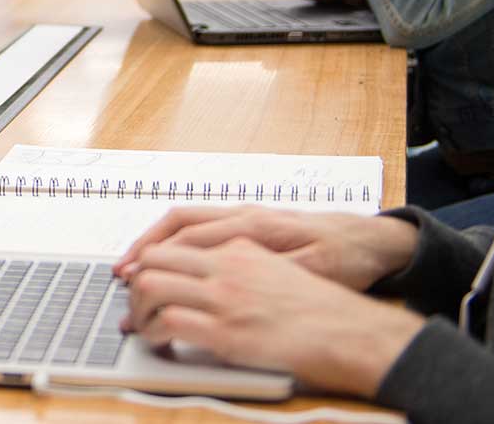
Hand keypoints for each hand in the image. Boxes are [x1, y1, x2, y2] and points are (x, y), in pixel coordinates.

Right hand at [116, 205, 418, 292]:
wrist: (371, 240)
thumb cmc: (345, 257)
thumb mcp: (314, 273)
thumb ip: (273, 273)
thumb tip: (235, 278)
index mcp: (255, 226)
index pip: (191, 236)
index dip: (158, 256)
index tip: (136, 275)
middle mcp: (244, 215)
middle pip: (179, 221)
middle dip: (146, 246)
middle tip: (122, 270)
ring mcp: (245, 215)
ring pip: (186, 218)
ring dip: (156, 239)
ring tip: (134, 262)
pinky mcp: (250, 222)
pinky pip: (200, 222)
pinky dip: (175, 237)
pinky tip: (168, 254)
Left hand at [119, 236, 425, 396]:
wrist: (353, 333)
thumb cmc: (323, 306)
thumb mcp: (283, 263)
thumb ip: (246, 259)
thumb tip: (214, 268)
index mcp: (242, 243)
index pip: (175, 231)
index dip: (147, 252)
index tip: (133, 268)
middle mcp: (228, 264)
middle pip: (155, 257)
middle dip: (135, 281)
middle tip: (131, 301)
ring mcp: (225, 297)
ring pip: (152, 286)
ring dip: (139, 308)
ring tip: (141, 325)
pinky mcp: (227, 333)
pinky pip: (169, 323)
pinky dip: (154, 332)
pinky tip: (160, 343)